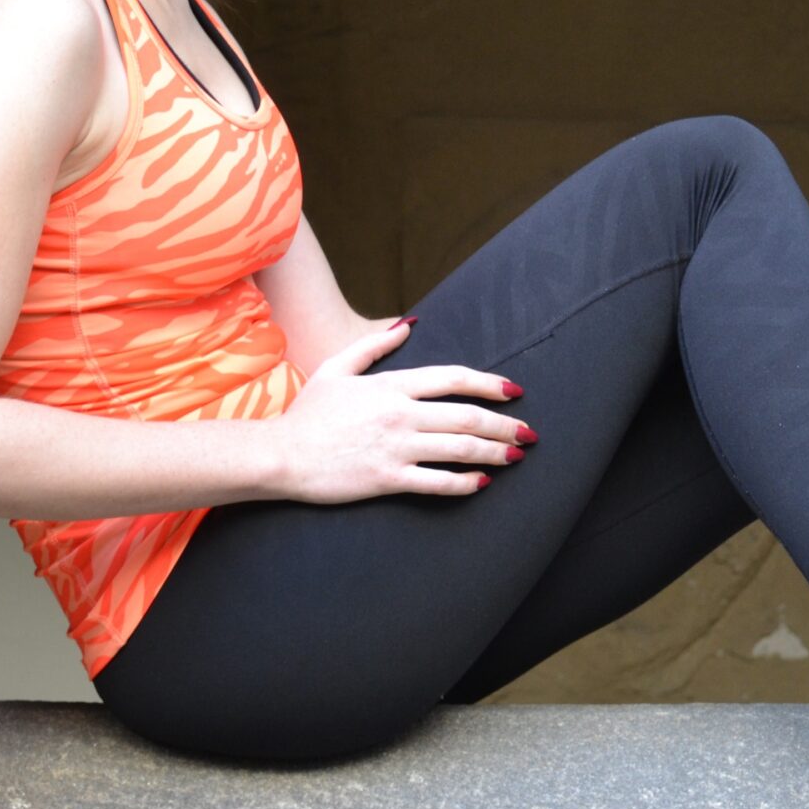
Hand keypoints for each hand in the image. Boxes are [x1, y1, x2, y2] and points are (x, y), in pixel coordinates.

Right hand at [265, 318, 532, 503]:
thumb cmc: (308, 414)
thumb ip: (374, 347)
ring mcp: (395, 447)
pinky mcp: (386, 478)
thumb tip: (408, 326)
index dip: (489, 384)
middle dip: (504, 424)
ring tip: (516, 456)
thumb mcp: (337, 368)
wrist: (279, 455)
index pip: (454, 378)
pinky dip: (463, 483)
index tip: (514, 391)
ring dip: (494, 452)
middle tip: (529, 433)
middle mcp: (400, 413)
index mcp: (391, 385)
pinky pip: (436, 482)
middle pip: (466, 415)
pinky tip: (481, 482)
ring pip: (458, 448)